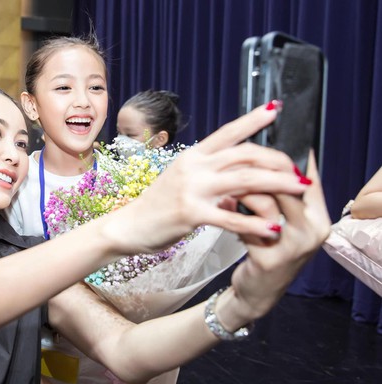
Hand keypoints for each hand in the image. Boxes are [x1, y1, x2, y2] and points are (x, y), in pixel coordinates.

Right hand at [102, 103, 311, 254]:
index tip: (276, 108)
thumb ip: (211, 177)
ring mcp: (192, 189)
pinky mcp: (190, 214)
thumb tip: (239, 184)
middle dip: (278, 160)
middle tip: (300, 170)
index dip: (253, 119)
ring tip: (300, 189)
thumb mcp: (184, 181)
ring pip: (245, 180)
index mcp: (193, 156)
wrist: (129, 226)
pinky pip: (231, 218)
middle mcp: (194, 167)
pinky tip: (272, 228)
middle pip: (245, 155)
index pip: (228, 132)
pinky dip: (255, 224)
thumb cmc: (158, 205)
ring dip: (278, 184)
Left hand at [227, 151, 330, 321]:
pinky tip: (221, 211)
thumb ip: (274, 194)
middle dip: (259, 170)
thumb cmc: (265, 249)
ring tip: (226, 185)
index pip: (308, 178)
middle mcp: (313, 231)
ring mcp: (294, 247)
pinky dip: (233, 216)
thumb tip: (258, 155)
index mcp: (318, 217)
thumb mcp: (275, 220)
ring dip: (243, 191)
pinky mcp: (270, 260)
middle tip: (235, 160)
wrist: (256, 292)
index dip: (288, 159)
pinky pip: (248, 226)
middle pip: (288, 186)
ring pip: (268, 203)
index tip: (269, 142)